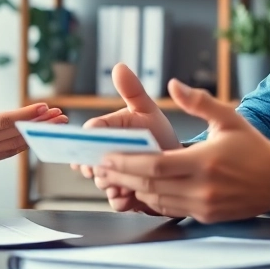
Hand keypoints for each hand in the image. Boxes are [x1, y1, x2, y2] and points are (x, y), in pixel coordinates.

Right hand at [0, 65, 67, 170]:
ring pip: (12, 145)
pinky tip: (33, 137)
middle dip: (39, 124)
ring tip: (53, 125)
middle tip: (61, 115)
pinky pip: (4, 153)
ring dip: (34, 135)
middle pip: (13, 134)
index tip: (44, 107)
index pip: (2, 121)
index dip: (25, 115)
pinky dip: (20, 144)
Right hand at [71, 64, 179, 212]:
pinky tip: (133, 194)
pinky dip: (122, 199)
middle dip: (100, 167)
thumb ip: (133, 91)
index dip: (88, 143)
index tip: (94, 149)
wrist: (181, 163)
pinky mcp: (123, 195)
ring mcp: (112, 175)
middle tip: (111, 168)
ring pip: (102, 183)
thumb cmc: (158, 134)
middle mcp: (104, 154)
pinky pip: (115, 201)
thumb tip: (119, 67)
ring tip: (127, 181)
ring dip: (112, 183)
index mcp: (107, 132)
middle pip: (89, 162)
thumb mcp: (147, 110)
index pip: (88, 134)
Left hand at [94, 79, 269, 222]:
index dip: (127, 162)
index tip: (106, 156)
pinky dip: (151, 200)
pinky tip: (138, 189)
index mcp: (205, 162)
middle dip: (121, 176)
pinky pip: (170, 210)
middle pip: (150, 185)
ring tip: (112, 178)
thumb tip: (173, 85)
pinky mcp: (206, 216)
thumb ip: (198, 102)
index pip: (156, 166)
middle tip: (99, 168)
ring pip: (157, 200)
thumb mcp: (228, 117)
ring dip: (132, 189)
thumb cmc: (253, 146)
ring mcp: (204, 205)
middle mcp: (202, 187)